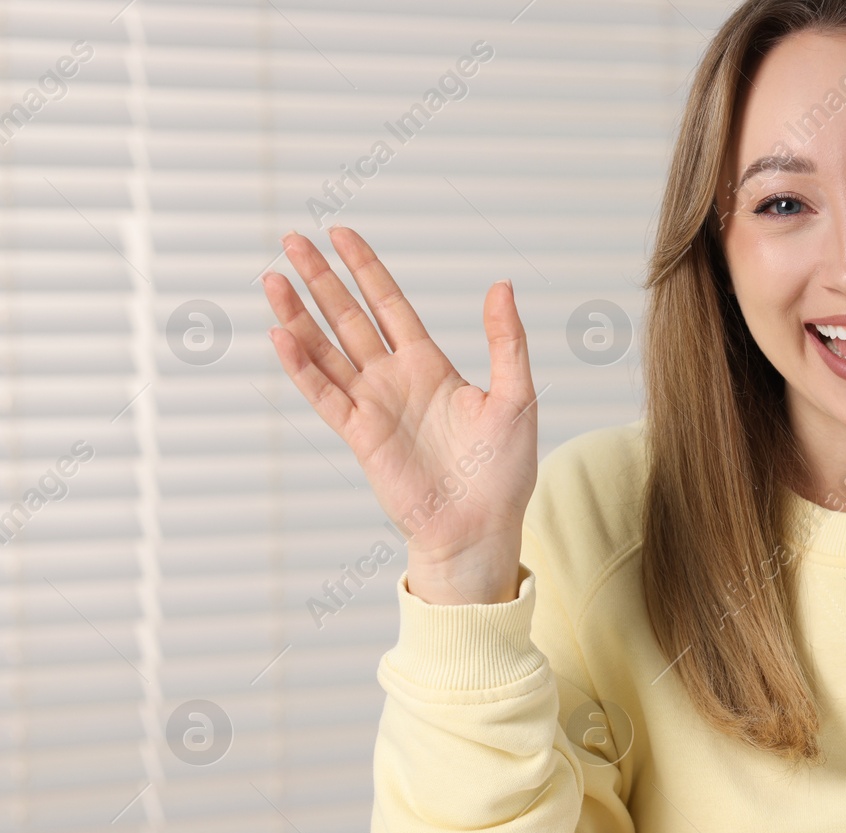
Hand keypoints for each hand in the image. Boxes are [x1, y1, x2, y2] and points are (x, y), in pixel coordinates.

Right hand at [261, 227, 538, 604]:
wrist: (481, 527)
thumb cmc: (504, 471)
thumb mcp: (517, 396)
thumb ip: (507, 341)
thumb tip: (503, 286)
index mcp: (430, 365)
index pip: (390, 304)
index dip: (365, 268)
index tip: (340, 234)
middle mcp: (395, 380)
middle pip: (349, 317)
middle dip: (321, 279)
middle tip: (292, 240)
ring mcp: (373, 406)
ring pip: (327, 350)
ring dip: (299, 315)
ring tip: (272, 279)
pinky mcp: (361, 436)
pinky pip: (325, 394)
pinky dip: (302, 366)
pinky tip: (281, 334)